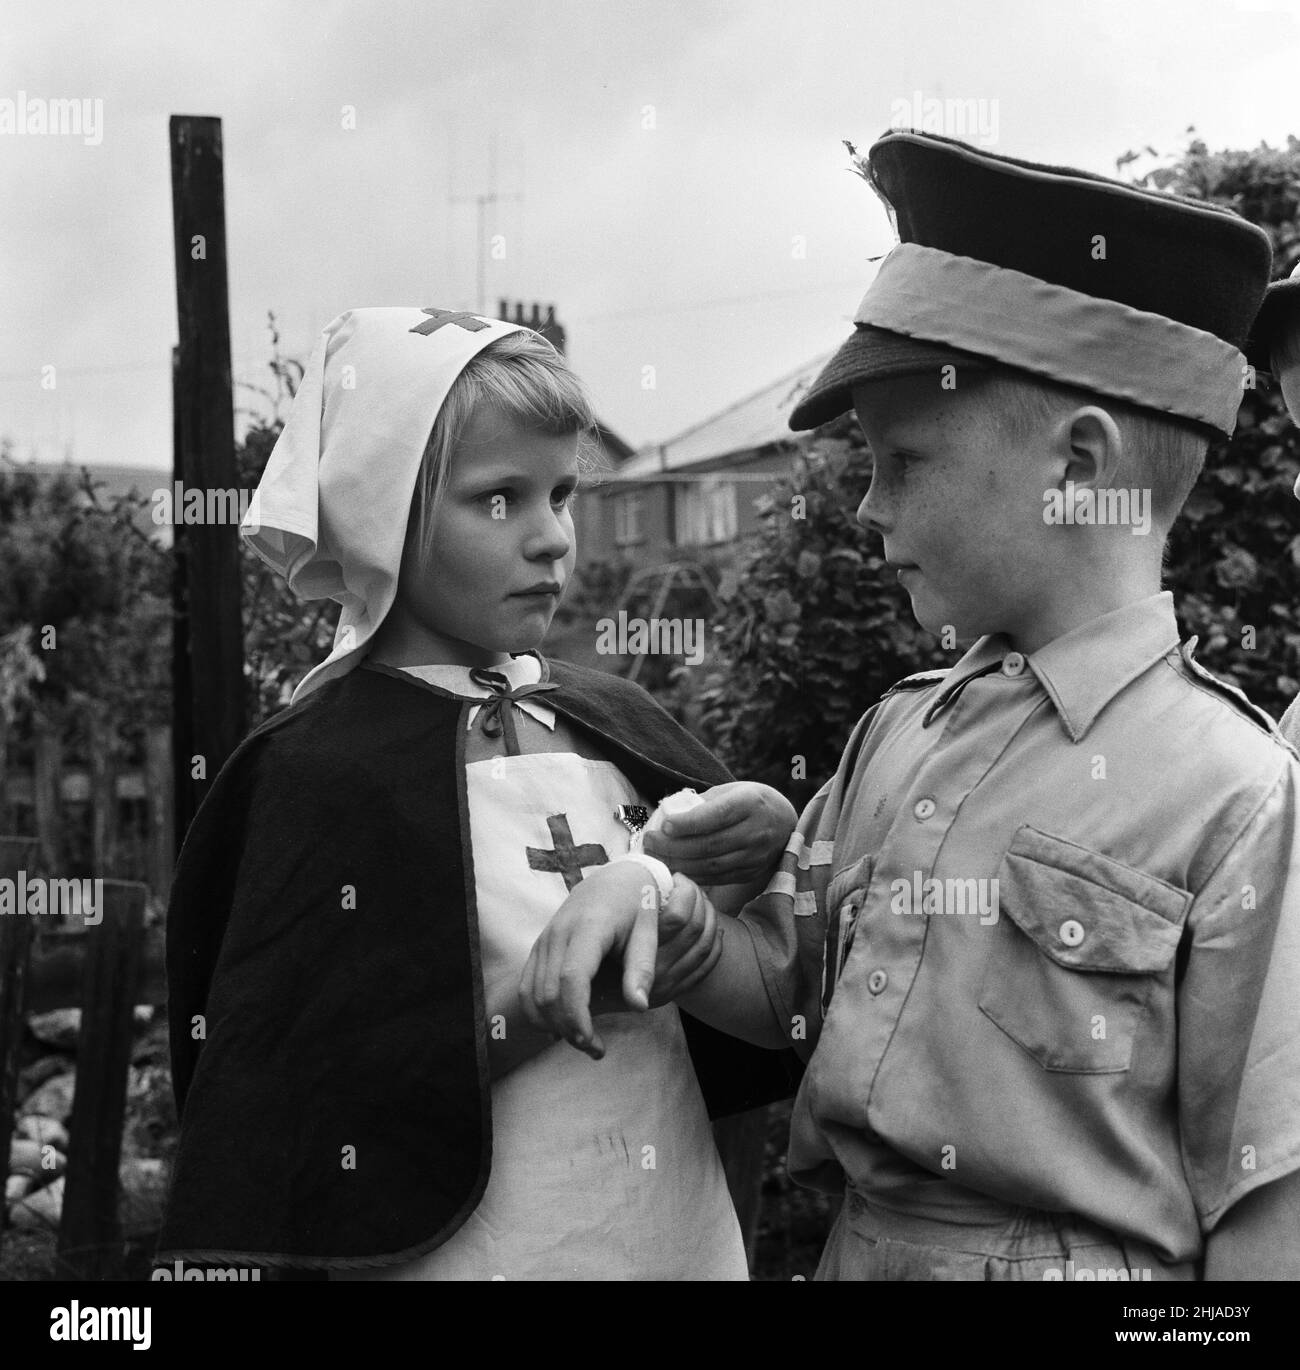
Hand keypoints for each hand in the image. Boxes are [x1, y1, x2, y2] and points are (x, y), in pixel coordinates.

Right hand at [519, 864, 721, 1059]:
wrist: (615, 877)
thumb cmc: (637, 904)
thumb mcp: (649, 931)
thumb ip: (641, 968)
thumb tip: (639, 1006)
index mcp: (588, 927)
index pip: (571, 979)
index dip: (577, 1015)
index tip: (593, 1042)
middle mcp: (559, 933)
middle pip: (548, 992)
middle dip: (567, 1027)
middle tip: (595, 1049)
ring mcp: (545, 939)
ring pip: (533, 993)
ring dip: (552, 1023)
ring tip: (583, 1040)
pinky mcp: (539, 947)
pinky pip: (527, 986)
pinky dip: (539, 1012)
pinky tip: (562, 1026)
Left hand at [642, 781, 796, 885]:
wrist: (785, 823)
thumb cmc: (750, 801)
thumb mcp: (732, 790)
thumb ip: (703, 803)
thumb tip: (667, 815)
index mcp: (751, 804)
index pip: (716, 816)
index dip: (688, 823)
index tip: (664, 825)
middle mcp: (756, 832)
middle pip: (709, 845)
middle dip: (673, 846)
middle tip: (649, 842)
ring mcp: (754, 856)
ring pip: (710, 865)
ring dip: (678, 863)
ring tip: (655, 857)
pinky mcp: (749, 873)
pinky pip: (716, 878)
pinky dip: (692, 875)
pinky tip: (674, 868)